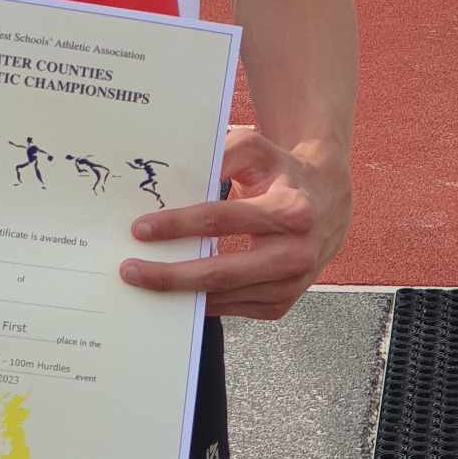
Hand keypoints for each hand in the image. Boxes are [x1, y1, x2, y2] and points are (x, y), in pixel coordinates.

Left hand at [118, 126, 351, 319]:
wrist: (327, 201)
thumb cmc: (281, 172)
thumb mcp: (256, 150)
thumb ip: (220, 154)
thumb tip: (177, 176)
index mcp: (289, 210)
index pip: (221, 219)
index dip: (178, 225)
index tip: (140, 229)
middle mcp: (295, 253)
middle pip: (222, 271)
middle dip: (171, 275)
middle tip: (130, 271)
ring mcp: (292, 284)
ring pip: (227, 296)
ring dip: (182, 294)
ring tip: (143, 286)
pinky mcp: (284, 303)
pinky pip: (236, 309)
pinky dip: (204, 303)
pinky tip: (176, 296)